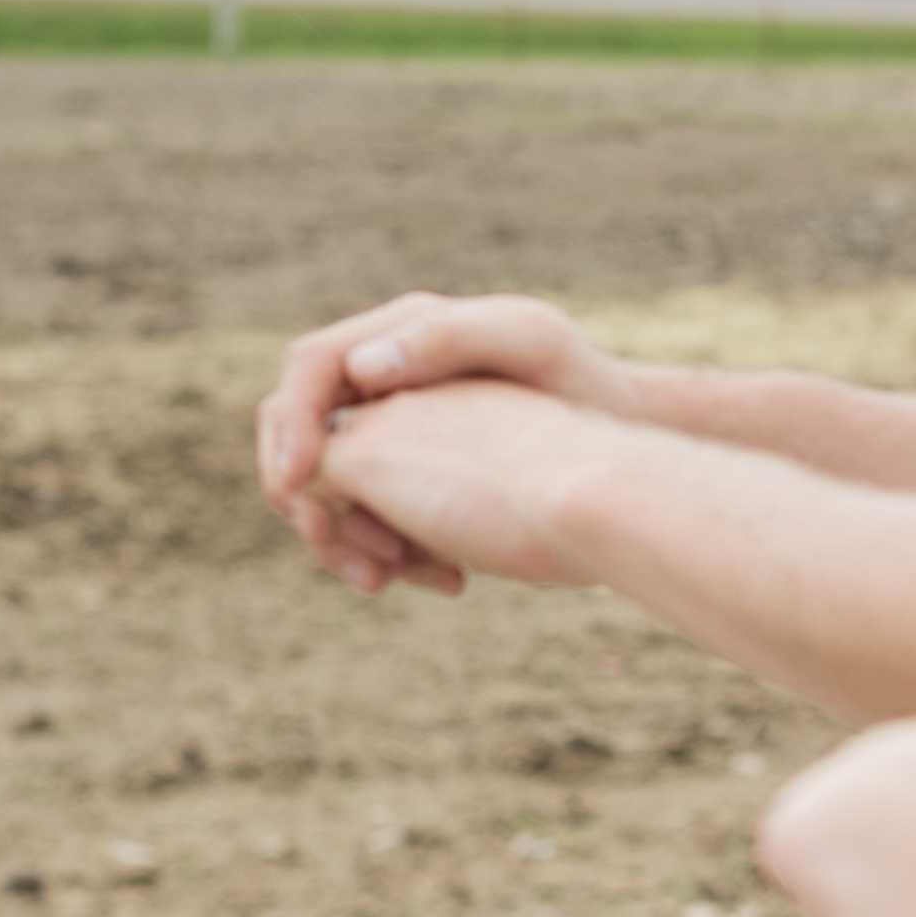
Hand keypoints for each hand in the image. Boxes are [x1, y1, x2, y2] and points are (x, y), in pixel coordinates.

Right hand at [258, 293, 638, 588]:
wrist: (628, 427)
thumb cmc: (585, 378)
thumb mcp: (526, 342)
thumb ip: (443, 341)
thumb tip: (361, 367)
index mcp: (397, 334)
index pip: (308, 370)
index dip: (287, 425)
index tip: (295, 485)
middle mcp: (386, 376)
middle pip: (304, 436)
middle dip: (312, 503)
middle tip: (352, 560)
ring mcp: (399, 425)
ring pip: (334, 488)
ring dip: (351, 541)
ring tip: (395, 582)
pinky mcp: (419, 471)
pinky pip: (376, 514)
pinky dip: (394, 551)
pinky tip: (446, 580)